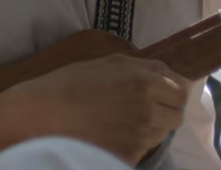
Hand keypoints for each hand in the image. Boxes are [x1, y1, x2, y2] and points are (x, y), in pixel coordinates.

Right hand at [0, 54, 190, 165]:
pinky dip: (131, 145)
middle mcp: (150, 109)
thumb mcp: (107, 64)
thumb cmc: (68, 84)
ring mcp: (142, 136)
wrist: (39, 115)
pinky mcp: (131, 156)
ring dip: (148, 129)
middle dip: (163, 112)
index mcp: (146, 81)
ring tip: (119, 123)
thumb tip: (167, 76)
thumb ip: (143, 68)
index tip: (156, 95)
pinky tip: (109, 137)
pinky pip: (142, 150)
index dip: (169, 93)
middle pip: (176, 116)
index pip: (181, 92)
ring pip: (161, 134)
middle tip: (138, 110)